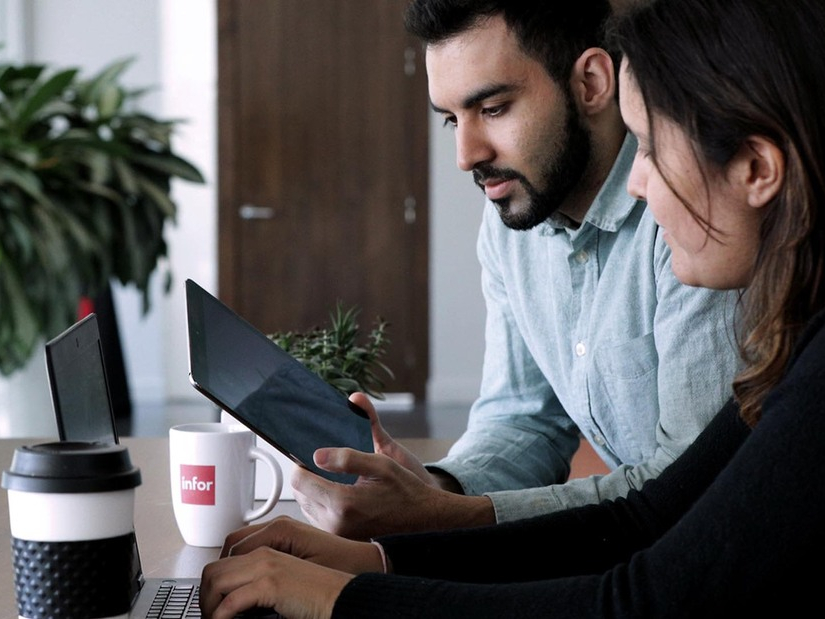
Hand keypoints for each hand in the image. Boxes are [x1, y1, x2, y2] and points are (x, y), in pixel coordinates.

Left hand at [200, 516, 381, 617]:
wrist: (349, 592)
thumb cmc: (326, 586)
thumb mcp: (290, 575)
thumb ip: (267, 574)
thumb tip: (240, 594)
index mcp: (273, 540)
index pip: (227, 554)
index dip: (215, 581)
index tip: (213, 601)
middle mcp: (266, 548)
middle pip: (214, 566)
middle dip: (205, 594)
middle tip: (209, 614)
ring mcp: (268, 563)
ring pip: (215, 580)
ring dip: (209, 606)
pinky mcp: (272, 582)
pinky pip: (231, 601)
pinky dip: (221, 617)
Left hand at [292, 394, 494, 538]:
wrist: (422, 518)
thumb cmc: (404, 490)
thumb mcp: (380, 464)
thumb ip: (347, 458)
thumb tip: (317, 455)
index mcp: (342, 503)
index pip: (298, 480)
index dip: (301, 463)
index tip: (313, 455)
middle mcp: (334, 523)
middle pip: (298, 493)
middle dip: (307, 476)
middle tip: (324, 464)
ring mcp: (336, 534)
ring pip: (305, 505)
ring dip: (313, 490)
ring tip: (333, 478)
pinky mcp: (340, 539)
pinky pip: (316, 517)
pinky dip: (321, 503)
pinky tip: (339, 494)